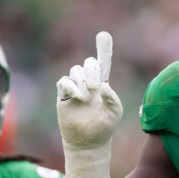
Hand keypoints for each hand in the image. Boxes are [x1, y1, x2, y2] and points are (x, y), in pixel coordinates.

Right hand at [56, 32, 122, 177]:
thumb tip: (103, 86)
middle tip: (96, 87)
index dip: (104, 49)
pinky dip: (71, 85)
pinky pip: (64, 81)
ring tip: (87, 96)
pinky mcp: (63, 96)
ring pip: (75, 70)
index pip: (103, 63)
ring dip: (83, 80)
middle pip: (88, 63)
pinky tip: (79, 97)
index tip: (104, 35)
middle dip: (92, 70)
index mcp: (102, 85)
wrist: (89, 142)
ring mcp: (75, 89)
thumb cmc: (104, 127)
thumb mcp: (115, 113)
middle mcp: (88, 83)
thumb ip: (113, 98)